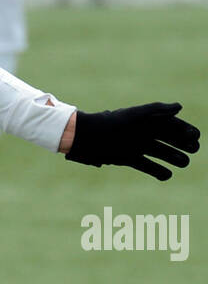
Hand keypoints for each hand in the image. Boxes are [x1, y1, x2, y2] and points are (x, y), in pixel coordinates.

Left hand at [64, 102, 198, 181]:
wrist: (87, 138)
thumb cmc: (112, 124)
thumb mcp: (136, 115)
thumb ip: (157, 110)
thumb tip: (179, 107)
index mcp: (146, 120)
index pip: (171, 124)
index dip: (184, 130)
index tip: (196, 137)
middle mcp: (142, 133)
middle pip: (168, 138)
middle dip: (183, 144)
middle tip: (195, 150)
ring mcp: (135, 146)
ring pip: (159, 152)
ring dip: (173, 157)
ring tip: (184, 163)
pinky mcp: (126, 158)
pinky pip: (145, 165)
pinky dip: (156, 170)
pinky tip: (168, 175)